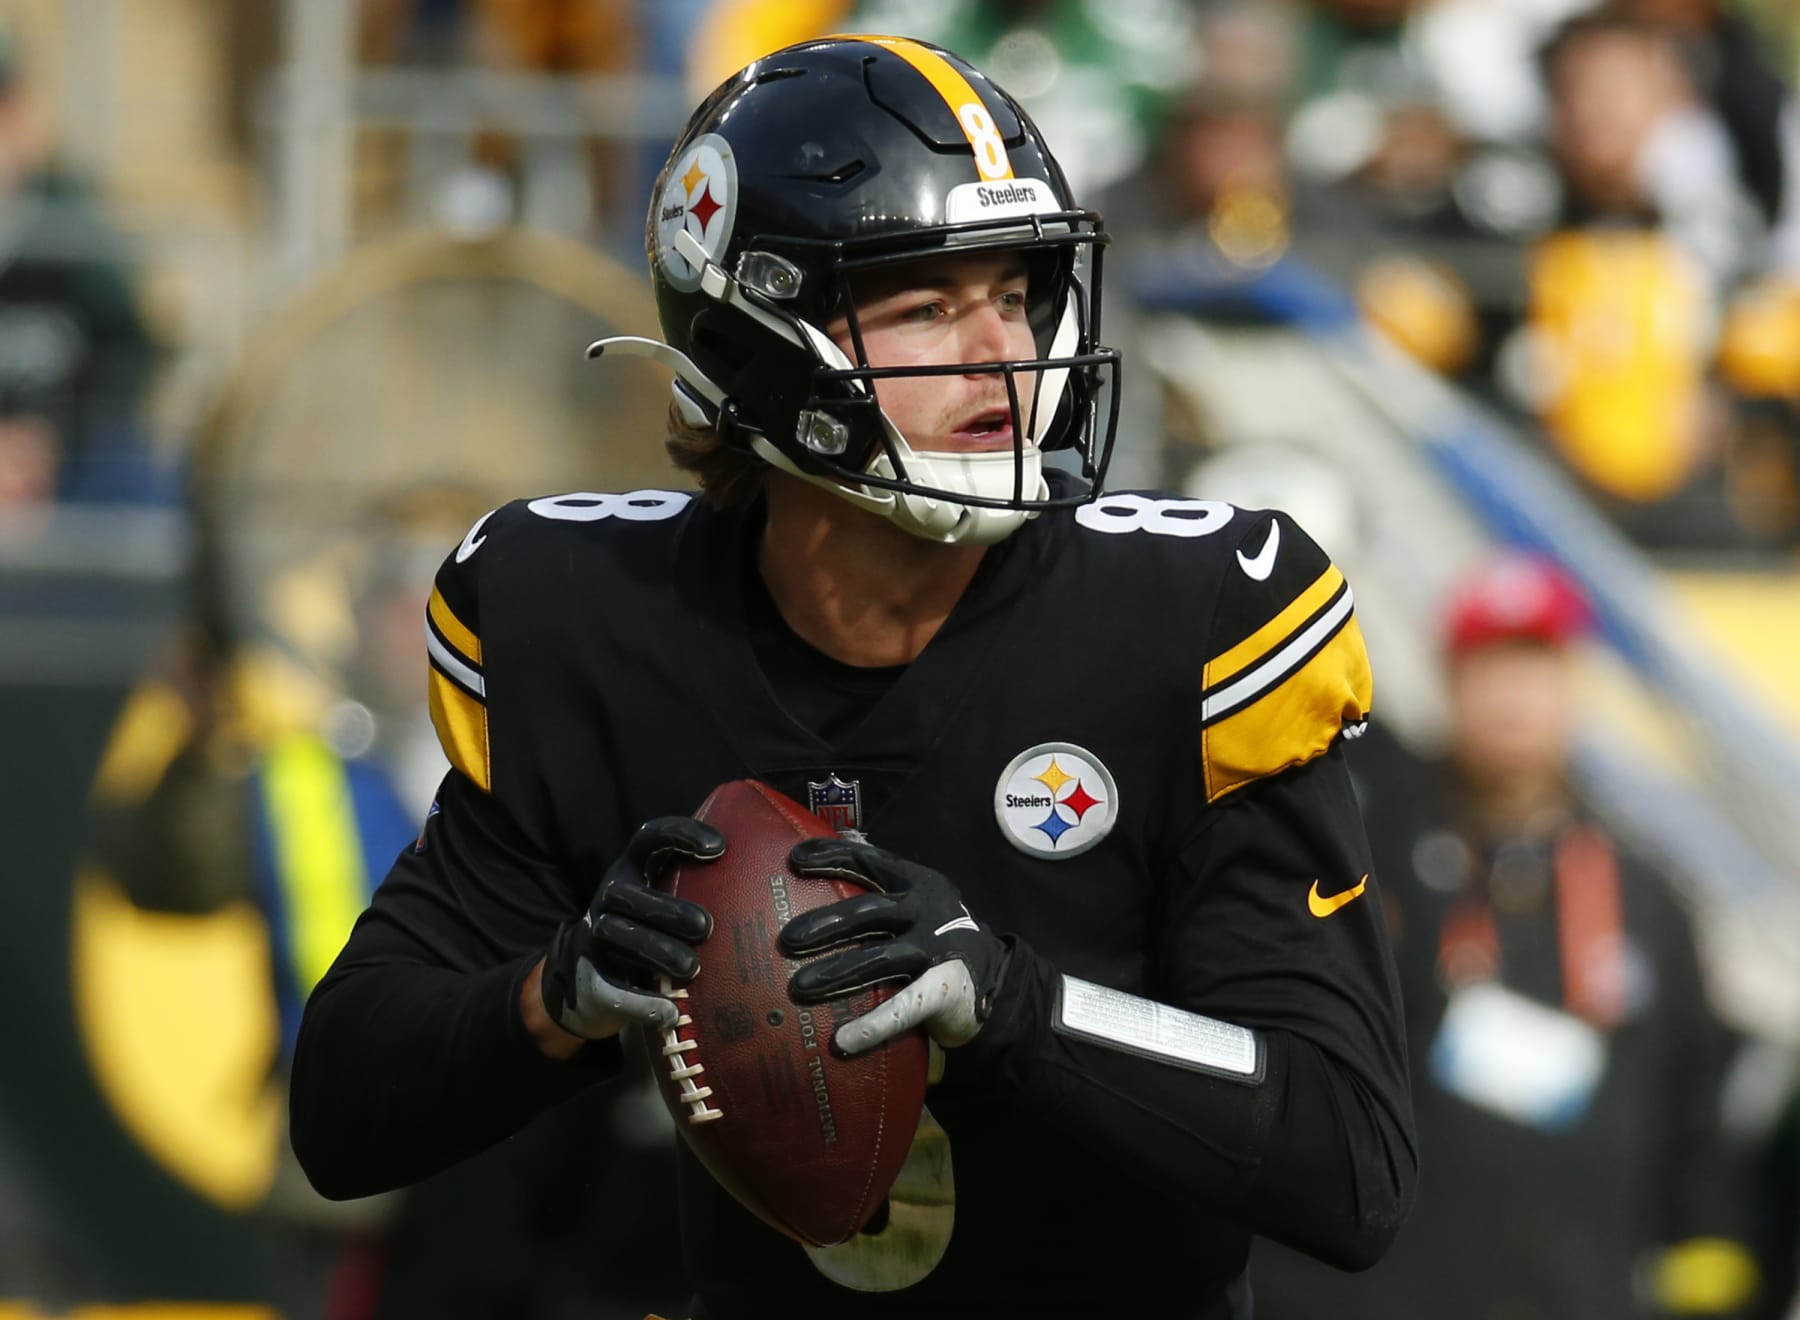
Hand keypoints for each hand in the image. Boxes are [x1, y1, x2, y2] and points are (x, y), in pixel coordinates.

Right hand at [539, 817, 723, 1038]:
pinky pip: (609, 989)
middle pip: (626, 893)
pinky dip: (640, 1002)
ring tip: (693, 968)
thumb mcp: (667, 900)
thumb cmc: (651, 931)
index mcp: (633, 870)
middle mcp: (609, 897)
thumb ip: (702, 888)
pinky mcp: (588, 980)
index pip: (650, 837)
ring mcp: (593, 938)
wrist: (591, 982)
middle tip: (707, 927)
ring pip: (614, 935)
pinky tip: (671, 1012)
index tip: (720, 847)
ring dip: (656, 950)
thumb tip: (774, 880)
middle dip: (667, 908)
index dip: (681, 835)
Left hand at [778, 838, 1007, 1054]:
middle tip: (788, 939)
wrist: (996, 980)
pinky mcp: (944, 990)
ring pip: (878, 959)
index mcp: (918, 884)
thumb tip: (816, 862)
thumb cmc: (937, 937)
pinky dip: (872, 1026)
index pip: (872, 862)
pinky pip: (903, 1008)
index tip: (795, 860)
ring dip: (836, 972)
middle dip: (826, 923)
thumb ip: (879, 887)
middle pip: (869, 912)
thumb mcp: (918, 902)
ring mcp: (937, 950)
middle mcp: (928, 911)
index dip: (834, 857)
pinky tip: (842, 1041)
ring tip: (799, 987)